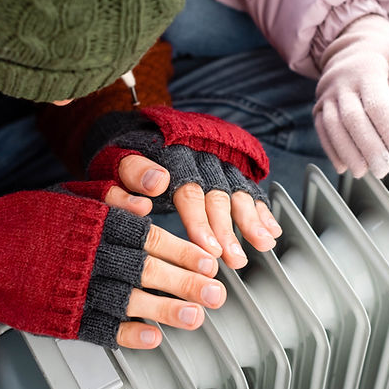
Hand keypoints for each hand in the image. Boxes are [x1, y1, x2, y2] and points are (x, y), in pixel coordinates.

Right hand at [0, 189, 225, 349]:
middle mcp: (83, 255)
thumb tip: (148, 200)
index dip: (180, 249)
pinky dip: (126, 334)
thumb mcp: (67, 194)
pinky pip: (97, 328)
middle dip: (184, 281)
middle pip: (144, 269)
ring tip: (194, 317)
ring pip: (126, 300)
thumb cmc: (25, 219)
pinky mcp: (56, 315)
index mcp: (89, 223)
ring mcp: (69, 288)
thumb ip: (108, 196)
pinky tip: (151, 338)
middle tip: (216, 292)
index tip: (208, 260)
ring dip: (164, 310)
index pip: (146, 236)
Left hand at [82, 107, 280, 268]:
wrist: (142, 128)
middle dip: (229, 230)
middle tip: (234, 260)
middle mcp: (200, 156)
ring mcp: (218, 161)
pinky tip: (271, 230)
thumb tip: (156, 182)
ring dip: (252, 221)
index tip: (208, 248)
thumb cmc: (125, 151)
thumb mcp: (116, 158)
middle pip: (218, 195)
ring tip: (262, 245)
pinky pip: (249, 189)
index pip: (190, 191)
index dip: (200, 222)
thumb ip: (132, 171)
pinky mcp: (229, 168)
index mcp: (173, 154)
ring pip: (238, 191)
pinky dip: (262, 210)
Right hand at [314, 15, 388, 177]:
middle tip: (385, 168)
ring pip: (333, 127)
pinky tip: (344, 166)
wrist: (353, 38)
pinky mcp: (319, 105)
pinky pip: (322, 129)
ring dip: (349, 153)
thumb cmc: (385, 53)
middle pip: (352, 119)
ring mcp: (327, 94)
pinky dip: (332, 150)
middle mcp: (341, 81)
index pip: (377, 105)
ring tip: (365, 171)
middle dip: (369, 148)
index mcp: (367, 68)